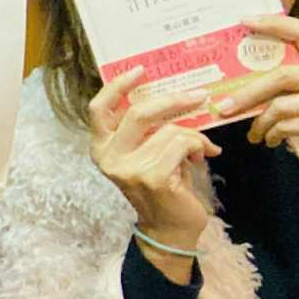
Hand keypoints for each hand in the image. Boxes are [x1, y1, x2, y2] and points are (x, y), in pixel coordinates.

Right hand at [88, 65, 218, 250]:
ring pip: (171, 130)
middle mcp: (109, 157)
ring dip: (194, 137)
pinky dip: (199, 147)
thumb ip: (148, 128)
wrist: (170, 227)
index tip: (140, 70)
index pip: (98, 109)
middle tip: (199, 95)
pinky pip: (183, 143)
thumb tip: (173, 94)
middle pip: (139, 112)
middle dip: (173, 100)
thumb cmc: (164, 185)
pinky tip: (200, 159)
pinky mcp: (152, 177)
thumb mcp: (148, 151)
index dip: (117, 86)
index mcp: (102, 148)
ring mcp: (128, 168)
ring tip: (199, 150)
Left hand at [209, 14, 298, 146]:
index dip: (276, 24)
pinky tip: (270, 139)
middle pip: (282, 76)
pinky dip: (272, 135)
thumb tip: (232, 76)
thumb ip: (282, 77)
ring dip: (259, 123)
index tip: (244, 20)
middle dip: (247, 93)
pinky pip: (288, 126)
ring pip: (281, 106)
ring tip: (253, 133)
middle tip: (222, 107)